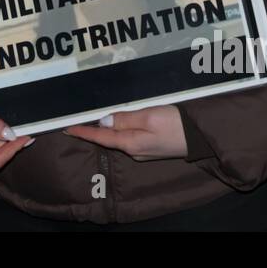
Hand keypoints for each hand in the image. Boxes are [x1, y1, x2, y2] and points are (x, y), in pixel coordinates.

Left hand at [64, 105, 187, 160]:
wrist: (200, 137)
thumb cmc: (175, 124)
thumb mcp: (148, 117)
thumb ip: (124, 119)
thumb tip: (103, 122)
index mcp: (131, 143)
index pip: (100, 137)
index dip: (83, 132)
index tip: (66, 129)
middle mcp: (134, 150)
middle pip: (108, 138)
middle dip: (93, 130)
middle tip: (77, 120)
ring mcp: (143, 150)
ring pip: (119, 137)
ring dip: (107, 129)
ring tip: (94, 119)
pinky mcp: (152, 146)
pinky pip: (130, 137)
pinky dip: (121, 129)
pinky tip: (120, 122)